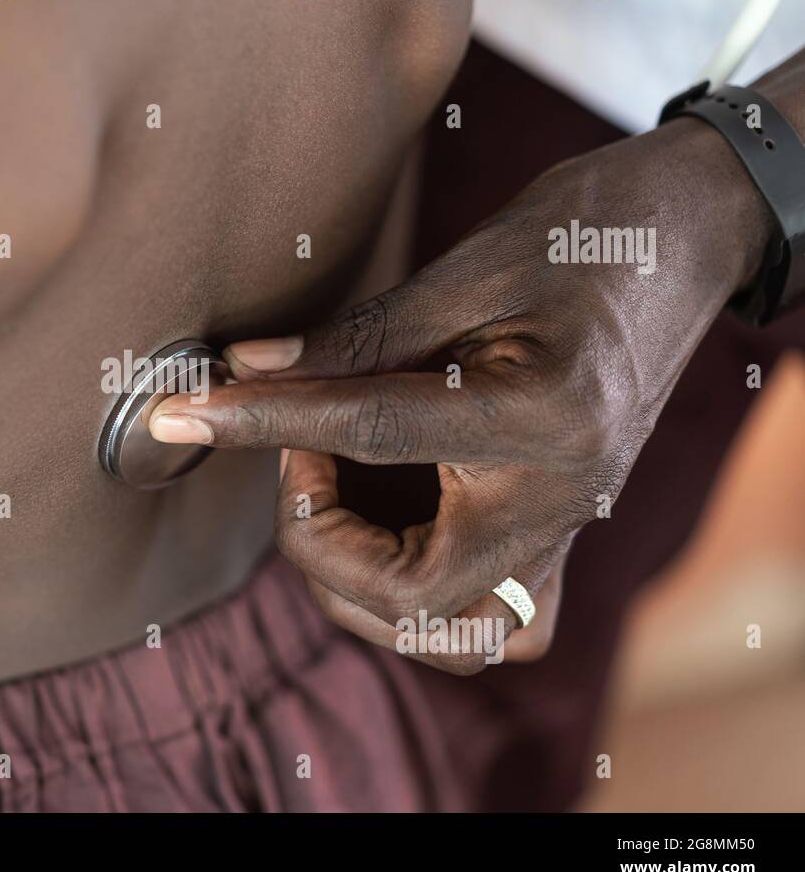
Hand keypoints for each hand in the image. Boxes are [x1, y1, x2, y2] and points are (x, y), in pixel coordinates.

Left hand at [150, 119, 774, 673]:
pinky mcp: (565, 537)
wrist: (688, 239)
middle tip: (295, 450)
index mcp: (543, 417)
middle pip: (406, 594)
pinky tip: (392, 533)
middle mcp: (561, 499)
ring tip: (334, 495)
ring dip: (362, 588)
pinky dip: (425, 606)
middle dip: (317, 539)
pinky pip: (494, 628)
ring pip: (447, 637)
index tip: (183, 413)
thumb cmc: (585, 235)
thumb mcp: (467, 269)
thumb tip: (241, 370)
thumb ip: (352, 337)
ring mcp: (569, 531)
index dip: (260, 421)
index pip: (368, 432)